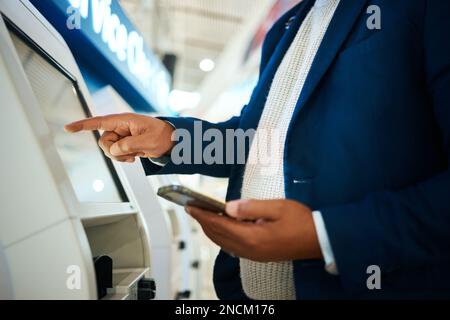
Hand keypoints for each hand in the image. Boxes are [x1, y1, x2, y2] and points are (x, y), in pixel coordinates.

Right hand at [65, 113, 174, 162]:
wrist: (170, 141)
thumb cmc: (162, 136)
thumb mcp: (148, 141)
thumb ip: (129, 145)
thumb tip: (114, 150)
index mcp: (124, 120)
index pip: (99, 122)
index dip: (83, 125)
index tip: (68, 128)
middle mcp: (120, 127)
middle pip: (104, 142)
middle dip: (114, 151)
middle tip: (130, 155)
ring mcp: (122, 135)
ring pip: (109, 149)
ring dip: (120, 156)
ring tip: (135, 155)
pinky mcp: (124, 143)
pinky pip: (116, 153)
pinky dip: (123, 158)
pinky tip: (135, 156)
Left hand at [187, 199, 322, 261]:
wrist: (319, 241)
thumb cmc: (302, 222)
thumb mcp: (278, 208)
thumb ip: (251, 207)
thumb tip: (228, 207)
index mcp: (253, 237)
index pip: (219, 225)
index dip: (203, 215)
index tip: (190, 206)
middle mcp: (250, 249)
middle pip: (218, 235)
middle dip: (203, 221)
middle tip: (192, 208)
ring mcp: (254, 254)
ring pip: (224, 242)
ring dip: (211, 229)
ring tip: (204, 215)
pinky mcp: (258, 255)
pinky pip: (233, 246)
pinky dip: (222, 235)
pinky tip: (222, 226)